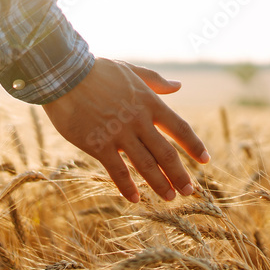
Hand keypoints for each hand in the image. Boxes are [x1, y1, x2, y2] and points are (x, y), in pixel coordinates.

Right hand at [42, 57, 209, 201]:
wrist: (64, 75)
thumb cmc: (95, 71)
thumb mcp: (129, 70)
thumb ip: (155, 81)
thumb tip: (179, 86)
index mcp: (149, 103)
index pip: (179, 128)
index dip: (194, 146)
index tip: (206, 160)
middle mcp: (138, 121)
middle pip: (166, 153)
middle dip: (180, 174)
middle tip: (190, 191)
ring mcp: (118, 135)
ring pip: (145, 165)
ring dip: (160, 184)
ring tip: (170, 197)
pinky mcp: (98, 145)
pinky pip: (117, 171)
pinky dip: (127, 187)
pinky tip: (135, 199)